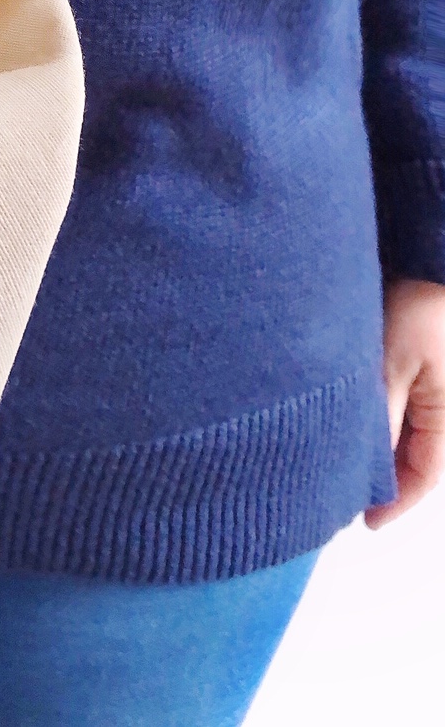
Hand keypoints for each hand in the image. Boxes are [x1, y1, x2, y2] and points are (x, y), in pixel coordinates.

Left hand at [364, 278, 444, 528]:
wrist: (432, 252)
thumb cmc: (421, 303)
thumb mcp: (392, 365)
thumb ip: (379, 417)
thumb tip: (361, 467)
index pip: (424, 476)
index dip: (395, 500)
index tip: (365, 520)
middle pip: (416, 453)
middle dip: (384, 472)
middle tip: (342, 486)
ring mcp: (437, 383)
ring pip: (408, 427)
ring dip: (381, 440)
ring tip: (339, 450)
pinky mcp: (423, 361)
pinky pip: (405, 399)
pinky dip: (381, 411)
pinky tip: (352, 409)